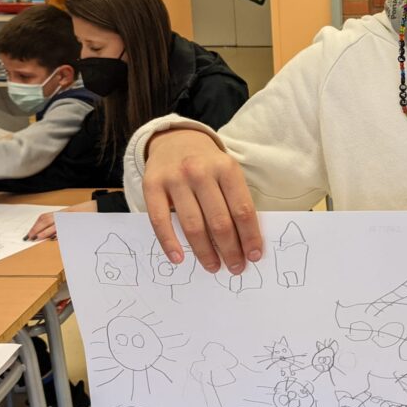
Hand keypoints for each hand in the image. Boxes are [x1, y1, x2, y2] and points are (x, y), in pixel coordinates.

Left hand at [26, 199, 97, 240]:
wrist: (101, 207)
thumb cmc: (87, 213)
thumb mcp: (72, 217)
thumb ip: (62, 225)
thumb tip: (52, 236)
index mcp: (62, 213)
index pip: (44, 217)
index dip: (35, 225)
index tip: (29, 233)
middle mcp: (64, 214)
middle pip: (46, 220)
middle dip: (36, 229)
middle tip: (29, 237)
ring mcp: (69, 217)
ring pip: (53, 223)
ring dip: (44, 231)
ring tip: (37, 237)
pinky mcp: (76, 222)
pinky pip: (64, 227)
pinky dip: (58, 232)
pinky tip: (53, 237)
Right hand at [143, 128, 261, 274]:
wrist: (174, 140)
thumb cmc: (207, 165)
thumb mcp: (227, 172)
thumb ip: (235, 200)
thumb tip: (246, 242)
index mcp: (226, 168)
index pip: (243, 210)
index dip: (250, 236)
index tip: (254, 256)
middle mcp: (201, 172)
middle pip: (219, 221)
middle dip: (230, 250)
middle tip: (235, 267)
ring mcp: (175, 178)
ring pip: (193, 225)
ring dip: (204, 252)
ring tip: (213, 266)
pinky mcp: (152, 185)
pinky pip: (160, 221)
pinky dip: (169, 243)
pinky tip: (179, 258)